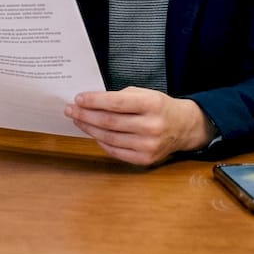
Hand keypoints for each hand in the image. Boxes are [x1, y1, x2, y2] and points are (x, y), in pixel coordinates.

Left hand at [64, 87, 213, 165]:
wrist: (183, 127)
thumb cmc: (159, 107)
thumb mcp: (145, 94)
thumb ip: (120, 97)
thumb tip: (90, 102)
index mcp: (152, 104)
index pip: (116, 103)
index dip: (94, 101)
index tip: (78, 98)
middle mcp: (151, 126)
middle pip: (109, 122)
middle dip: (85, 115)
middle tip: (70, 110)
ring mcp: (149, 145)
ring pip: (109, 138)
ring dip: (89, 129)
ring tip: (78, 120)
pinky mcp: (145, 159)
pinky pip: (115, 151)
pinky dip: (101, 142)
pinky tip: (93, 134)